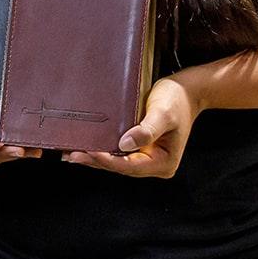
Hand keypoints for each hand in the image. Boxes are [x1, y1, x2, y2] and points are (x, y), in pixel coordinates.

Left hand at [66, 75, 198, 177]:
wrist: (186, 91)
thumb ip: (147, 130)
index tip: (91, 152)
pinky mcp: (138, 148)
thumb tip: (125, 145)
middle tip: (71, 154)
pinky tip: (84, 146)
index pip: (131, 166)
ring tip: (70, 153)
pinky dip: (101, 150)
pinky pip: (117, 152)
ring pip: (116, 162)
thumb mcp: (163, 113)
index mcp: (163, 163)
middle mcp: (154, 165)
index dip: (109, 161)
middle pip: (121, 167)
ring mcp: (146, 157)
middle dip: (96, 161)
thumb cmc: (177, 100)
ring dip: (95, 158)